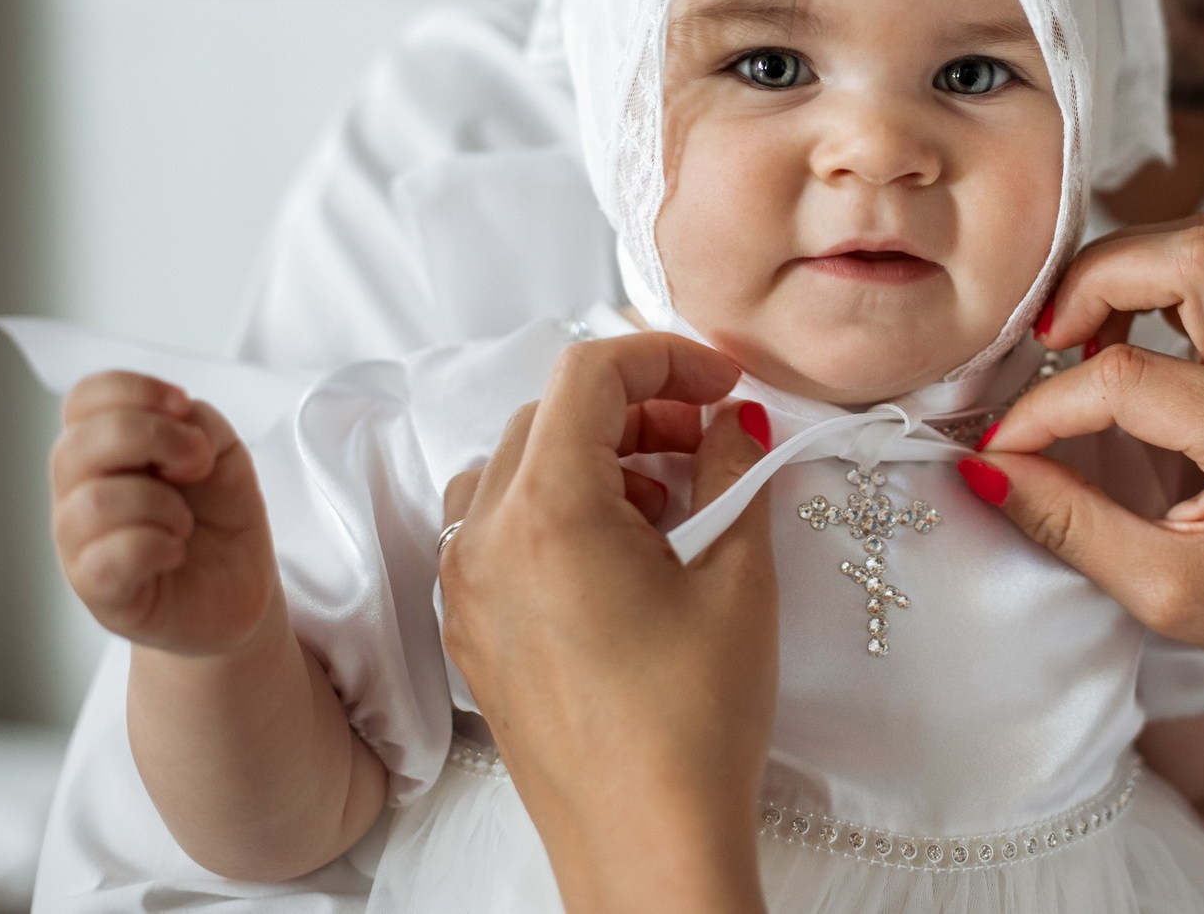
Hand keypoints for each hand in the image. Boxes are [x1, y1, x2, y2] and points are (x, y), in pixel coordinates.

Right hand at [50, 371, 278, 656]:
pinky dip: (155, 545)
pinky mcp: (100, 592)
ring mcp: (81, 546)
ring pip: (93, 502)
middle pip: (78, 444)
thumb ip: (196, 423)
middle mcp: (78, 493)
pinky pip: (108, 558)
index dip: (134, 390)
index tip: (182, 407)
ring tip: (184, 521)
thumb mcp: (221, 452)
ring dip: (160, 503)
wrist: (239, 587)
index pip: (84, 399)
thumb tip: (174, 424)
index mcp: (104, 450)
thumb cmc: (218, 517)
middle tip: (195, 463)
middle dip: (152, 438)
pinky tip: (175, 550)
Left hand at [438, 334, 775, 913]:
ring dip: (593, 459)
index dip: (665, 356)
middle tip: (709, 434)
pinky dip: (561, 511)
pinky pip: (500, 531)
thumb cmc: (690, 724)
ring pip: (516, 470)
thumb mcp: (737, 576)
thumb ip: (731, 469)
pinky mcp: (473, 633)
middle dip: (636, 407)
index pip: (588, 374)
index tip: (722, 381)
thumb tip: (729, 421)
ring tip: (671, 498)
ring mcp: (467, 589)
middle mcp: (484, 540)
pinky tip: (629, 553)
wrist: (645, 847)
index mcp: (543, 510)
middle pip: (549, 416)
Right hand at [972, 216, 1203, 693]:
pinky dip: (1149, 289)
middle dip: (1094, 280)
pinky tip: (1116, 346)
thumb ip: (1071, 525)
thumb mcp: (1168, 593)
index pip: (1127, 381)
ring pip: (1203, 248)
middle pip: (1189, 254)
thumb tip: (987, 470)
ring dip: (1123, 273)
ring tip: (1074, 338)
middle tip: (1045, 342)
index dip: (1044, 410)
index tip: (1002, 449)